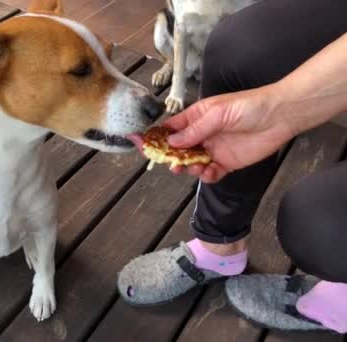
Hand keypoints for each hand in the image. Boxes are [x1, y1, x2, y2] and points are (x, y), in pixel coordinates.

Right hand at [164, 85, 295, 182]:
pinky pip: (210, 173)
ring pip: (192, 163)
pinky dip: (206, 175)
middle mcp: (202, 134)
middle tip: (171, 164)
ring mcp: (214, 149)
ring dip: (189, 167)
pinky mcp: (227, 162)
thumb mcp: (218, 114)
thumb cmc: (249, 106)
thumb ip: (194, 129)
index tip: (147, 146)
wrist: (280, 116)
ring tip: (194, 167)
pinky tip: (209, 172)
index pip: (171, 128)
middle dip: (172, 157)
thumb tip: (171, 141)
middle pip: (179, 149)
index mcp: (196, 117)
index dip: (158, 138)